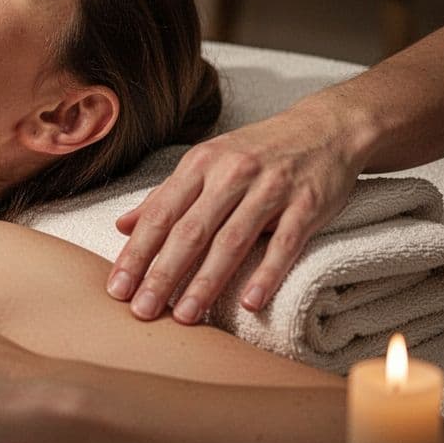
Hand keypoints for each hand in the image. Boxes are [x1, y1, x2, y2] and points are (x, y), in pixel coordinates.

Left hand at [109, 100, 364, 323]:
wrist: (327, 126)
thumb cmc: (258, 151)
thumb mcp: (207, 162)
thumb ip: (166, 195)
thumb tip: (123, 226)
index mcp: (201, 164)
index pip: (160, 214)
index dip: (136, 252)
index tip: (117, 287)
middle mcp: (232, 174)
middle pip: (190, 231)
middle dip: (162, 274)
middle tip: (142, 310)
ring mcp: (271, 189)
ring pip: (232, 241)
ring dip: (206, 282)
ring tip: (185, 316)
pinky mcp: (307, 204)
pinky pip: (284, 244)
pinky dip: (266, 273)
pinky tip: (249, 302)